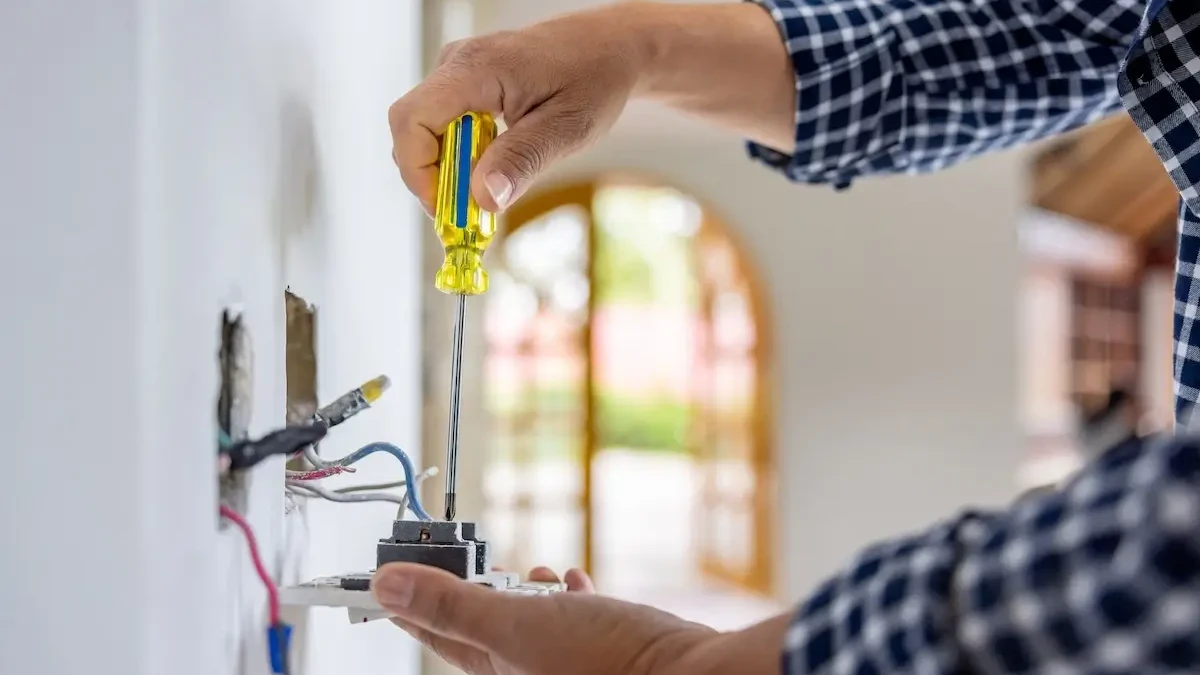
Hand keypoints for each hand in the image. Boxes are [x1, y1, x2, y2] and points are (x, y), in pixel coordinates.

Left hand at [372, 563, 718, 674]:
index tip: (384, 576)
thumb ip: (453, 603)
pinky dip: (564, 596)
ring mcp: (559, 657)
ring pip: (522, 617)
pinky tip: (576, 583)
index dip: (406, 601)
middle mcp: (523, 667)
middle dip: (470, 586)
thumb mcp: (517, 624)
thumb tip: (389, 585)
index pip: (432, 632)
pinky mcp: (595, 645)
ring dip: (520, 587)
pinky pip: (567, 617)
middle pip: (477, 622)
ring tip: (531, 571)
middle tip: (462, 558)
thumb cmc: (607, 660)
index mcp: (494, 668)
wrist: (685, 671)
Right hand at [387, 5, 648, 214]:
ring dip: (449, 168)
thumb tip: (483, 199)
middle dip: (433, 177)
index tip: (447, 208)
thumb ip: (522, 161)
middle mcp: (457, 64)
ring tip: (490, 188)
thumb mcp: (567, 128)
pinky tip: (492, 167)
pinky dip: (460, 155)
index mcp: (476, 69)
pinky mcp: (465, 83)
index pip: (412, 120)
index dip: (417, 171)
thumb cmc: (594, 78)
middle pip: (412, 130)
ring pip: (426, 131)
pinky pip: (443, 125)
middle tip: (471, 211)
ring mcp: (458, 71)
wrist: (610, 47)